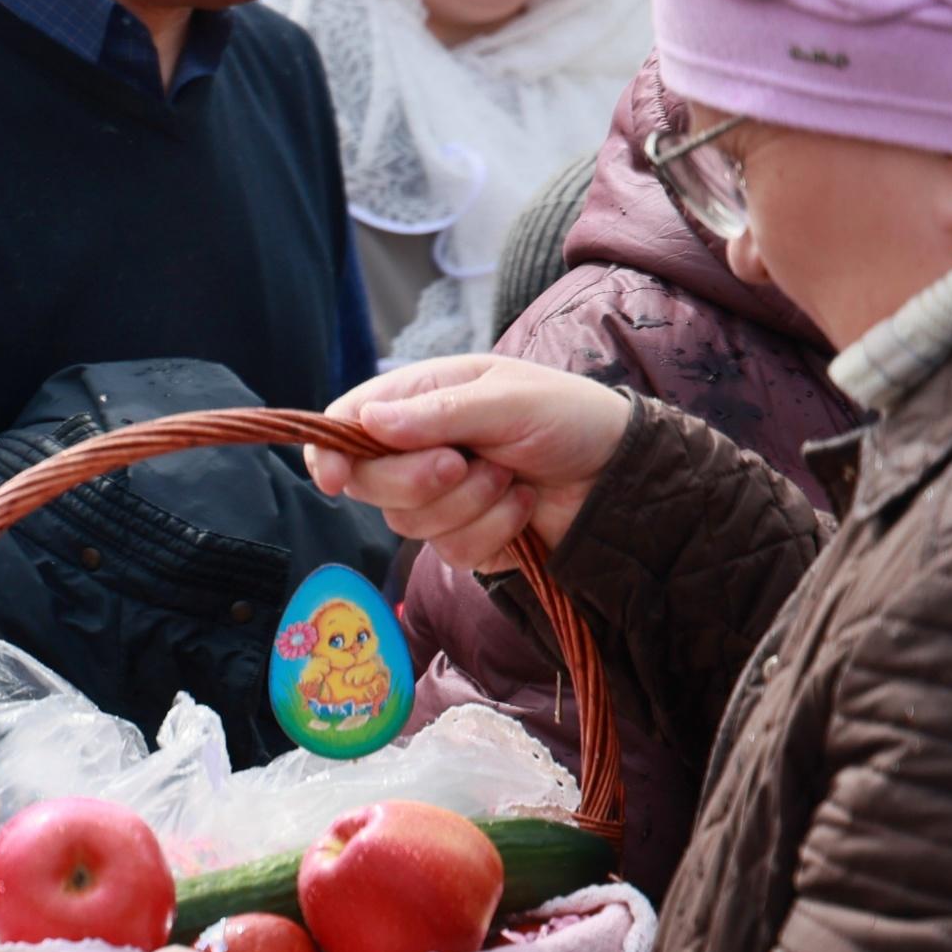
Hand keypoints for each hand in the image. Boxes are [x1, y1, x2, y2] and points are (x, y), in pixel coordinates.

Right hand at [304, 355, 634, 571]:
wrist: (622, 475)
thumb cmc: (568, 416)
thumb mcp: (507, 399)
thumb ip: (436, 413)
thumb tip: (368, 423)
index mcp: (417, 401)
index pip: (344, 425)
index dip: (329, 453)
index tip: (335, 480)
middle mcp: (417, 449)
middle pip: (367, 482)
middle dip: (415, 480)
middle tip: (461, 463)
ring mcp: (439, 498)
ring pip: (408, 523)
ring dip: (468, 503)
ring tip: (510, 476)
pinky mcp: (465, 539)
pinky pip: (451, 552)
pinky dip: (492, 530)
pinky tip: (522, 507)